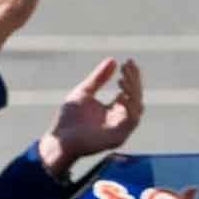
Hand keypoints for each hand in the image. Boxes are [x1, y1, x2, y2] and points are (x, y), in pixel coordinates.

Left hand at [38, 57, 143, 177]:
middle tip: (127, 67)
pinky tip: (121, 94)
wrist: (59, 139)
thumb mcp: (85, 91)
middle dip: (134, 81)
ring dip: (133, 92)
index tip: (128, 62)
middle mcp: (121, 120)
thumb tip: (113, 60)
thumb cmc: (69, 119)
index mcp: (115, 110)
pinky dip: (129, 106)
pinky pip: (132, 120)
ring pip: (138, 108)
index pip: (129, 92)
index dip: (131, 77)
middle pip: (136, 97)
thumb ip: (99, 78)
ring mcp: (121, 130)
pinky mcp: (119, 137)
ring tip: (122, 79)